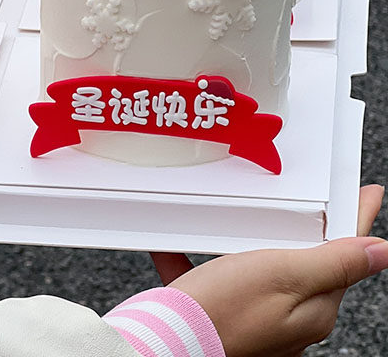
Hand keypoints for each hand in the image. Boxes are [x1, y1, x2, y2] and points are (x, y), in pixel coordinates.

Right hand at [152, 185, 385, 356]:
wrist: (169, 341)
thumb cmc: (224, 311)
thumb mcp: (283, 274)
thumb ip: (332, 263)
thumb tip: (381, 251)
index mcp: (313, 308)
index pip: (345, 256)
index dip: (355, 219)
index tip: (368, 193)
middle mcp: (289, 319)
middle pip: (303, 263)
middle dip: (301, 231)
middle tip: (307, 199)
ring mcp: (254, 318)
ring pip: (257, 269)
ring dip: (246, 242)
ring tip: (238, 217)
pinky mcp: (219, 315)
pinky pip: (211, 279)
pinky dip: (197, 260)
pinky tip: (178, 243)